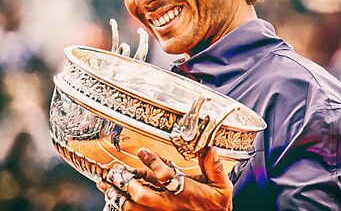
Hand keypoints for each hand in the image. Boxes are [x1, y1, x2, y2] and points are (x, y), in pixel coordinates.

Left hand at [97, 147, 232, 210]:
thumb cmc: (217, 207)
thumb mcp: (221, 187)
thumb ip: (215, 167)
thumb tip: (210, 147)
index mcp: (185, 192)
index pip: (166, 176)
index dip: (153, 163)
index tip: (142, 151)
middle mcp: (170, 205)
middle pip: (144, 196)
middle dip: (128, 184)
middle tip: (116, 172)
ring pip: (135, 208)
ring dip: (119, 196)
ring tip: (106, 185)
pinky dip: (122, 208)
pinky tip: (112, 201)